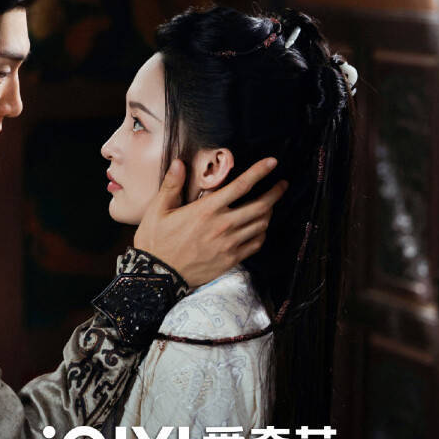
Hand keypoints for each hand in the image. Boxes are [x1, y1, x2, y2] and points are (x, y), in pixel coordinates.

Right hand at [134, 157, 286, 286]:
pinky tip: (261, 228)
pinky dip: (263, 233)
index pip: (241, 186)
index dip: (260, 172)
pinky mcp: (231, 259)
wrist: (158, 275)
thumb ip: (171, 185)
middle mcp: (223, 225)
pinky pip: (256, 244)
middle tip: (282, 184)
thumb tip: (179, 162)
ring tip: (271, 205)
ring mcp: (229, 244)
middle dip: (275, 192)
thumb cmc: (156, 240)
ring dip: (270, 212)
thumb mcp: (158, 210)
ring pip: (261, 224)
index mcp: (207, 209)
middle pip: (260, 205)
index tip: (272, 163)